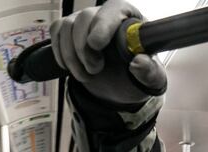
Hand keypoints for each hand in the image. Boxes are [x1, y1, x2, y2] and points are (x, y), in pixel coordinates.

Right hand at [49, 0, 166, 103]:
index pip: (114, 9)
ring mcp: (85, 21)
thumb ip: (150, 72)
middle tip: (94, 70)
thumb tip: (139, 62)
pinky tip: (71, 67)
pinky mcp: (70, 30)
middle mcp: (106, 14)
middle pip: (85, 17)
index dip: (102, 24)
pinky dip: (60, 52)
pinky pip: (56, 31)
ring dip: (72, 55)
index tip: (96, 44)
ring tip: (86, 75)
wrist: (121, 86)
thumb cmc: (138, 76)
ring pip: (68, 26)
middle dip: (85, 48)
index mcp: (131, 19)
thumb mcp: (151, 79)